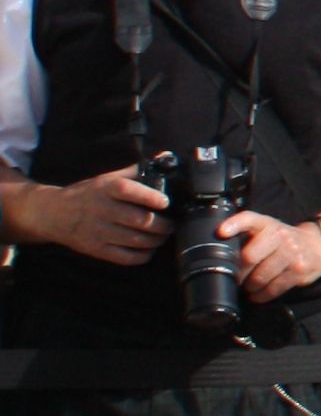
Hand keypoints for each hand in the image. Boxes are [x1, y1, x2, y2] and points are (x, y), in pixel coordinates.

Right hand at [4, 167, 170, 263]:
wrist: (53, 213)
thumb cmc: (88, 193)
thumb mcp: (108, 178)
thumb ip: (136, 171)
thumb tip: (166, 158)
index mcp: (105, 188)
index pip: (128, 191)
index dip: (150, 197)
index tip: (166, 202)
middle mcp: (101, 209)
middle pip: (139, 220)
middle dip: (163, 225)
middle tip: (172, 224)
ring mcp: (97, 231)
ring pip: (135, 240)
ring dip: (156, 240)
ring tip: (163, 236)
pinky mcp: (95, 249)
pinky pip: (124, 257)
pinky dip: (143, 255)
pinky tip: (150, 249)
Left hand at [221, 209, 320, 302]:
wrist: (320, 246)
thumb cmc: (285, 240)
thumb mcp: (268, 229)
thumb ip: (246, 234)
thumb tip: (219, 250)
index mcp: (268, 224)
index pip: (249, 219)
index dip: (235, 224)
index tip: (221, 232)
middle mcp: (281, 235)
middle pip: (249, 257)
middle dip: (239, 273)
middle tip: (236, 280)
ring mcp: (292, 253)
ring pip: (260, 277)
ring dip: (250, 287)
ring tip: (249, 288)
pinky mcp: (299, 270)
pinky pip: (273, 288)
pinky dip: (262, 295)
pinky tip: (258, 295)